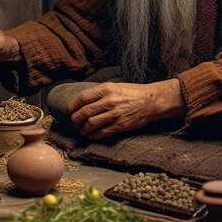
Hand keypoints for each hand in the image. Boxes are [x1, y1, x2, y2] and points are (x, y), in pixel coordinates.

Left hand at [67, 79, 184, 139]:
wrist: (151, 100)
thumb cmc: (133, 92)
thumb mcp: (115, 85)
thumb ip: (100, 92)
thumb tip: (84, 100)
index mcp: (106, 89)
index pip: (82, 98)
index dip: (72, 106)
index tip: (70, 111)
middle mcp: (109, 101)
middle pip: (84, 112)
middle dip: (75, 119)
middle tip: (74, 122)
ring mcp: (115, 114)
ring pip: (91, 124)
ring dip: (83, 129)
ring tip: (82, 130)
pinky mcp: (120, 125)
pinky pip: (102, 132)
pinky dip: (93, 135)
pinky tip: (91, 135)